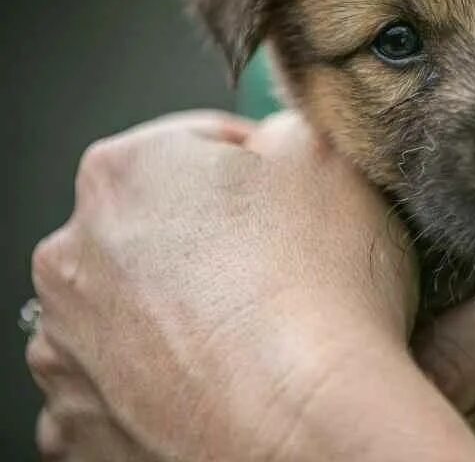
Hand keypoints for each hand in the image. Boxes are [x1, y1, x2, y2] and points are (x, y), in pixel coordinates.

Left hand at [27, 110, 474, 459]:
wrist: (304, 426)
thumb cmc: (321, 290)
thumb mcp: (331, 156)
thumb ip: (291, 123)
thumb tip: (279, 136)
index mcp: (127, 171)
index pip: (204, 148)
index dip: (267, 174)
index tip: (303, 209)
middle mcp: (74, 255)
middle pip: (164, 228)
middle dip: (218, 242)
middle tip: (289, 269)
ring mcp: (69, 346)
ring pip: (140, 308)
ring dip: (186, 313)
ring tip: (260, 335)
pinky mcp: (79, 421)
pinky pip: (126, 385)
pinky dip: (166, 383)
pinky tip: (224, 383)